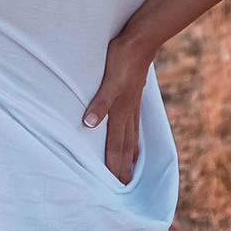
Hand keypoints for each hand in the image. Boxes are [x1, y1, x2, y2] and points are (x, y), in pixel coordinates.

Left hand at [81, 37, 153, 185]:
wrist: (141, 41)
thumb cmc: (122, 59)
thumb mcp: (108, 80)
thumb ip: (99, 103)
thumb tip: (88, 125)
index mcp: (120, 112)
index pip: (115, 147)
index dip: (114, 167)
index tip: (114, 187)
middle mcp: (128, 113)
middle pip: (125, 148)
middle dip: (123, 169)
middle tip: (122, 189)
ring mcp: (133, 106)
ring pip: (131, 138)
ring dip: (130, 157)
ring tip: (130, 172)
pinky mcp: (134, 98)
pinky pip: (133, 126)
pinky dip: (134, 140)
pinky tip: (134, 141)